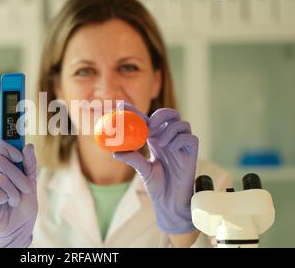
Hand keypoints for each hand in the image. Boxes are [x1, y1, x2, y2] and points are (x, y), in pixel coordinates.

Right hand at [0, 138, 37, 246]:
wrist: (18, 227)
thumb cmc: (24, 204)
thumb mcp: (31, 182)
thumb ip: (29, 165)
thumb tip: (28, 146)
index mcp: (4, 164)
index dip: (5, 147)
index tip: (19, 156)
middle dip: (17, 176)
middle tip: (26, 188)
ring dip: (13, 191)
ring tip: (14, 201)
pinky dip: (2, 197)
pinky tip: (4, 203)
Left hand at [113, 108, 197, 233]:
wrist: (170, 201)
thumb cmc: (157, 186)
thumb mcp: (142, 170)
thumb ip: (132, 158)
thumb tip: (115, 152)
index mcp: (156, 139)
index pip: (147, 119)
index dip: (135, 111)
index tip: (121, 106)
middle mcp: (169, 139)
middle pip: (170, 114)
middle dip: (160, 114)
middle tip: (150, 124)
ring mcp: (181, 145)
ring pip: (181, 123)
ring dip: (169, 129)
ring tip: (160, 142)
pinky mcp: (192, 153)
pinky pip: (190, 138)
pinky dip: (179, 139)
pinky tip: (171, 148)